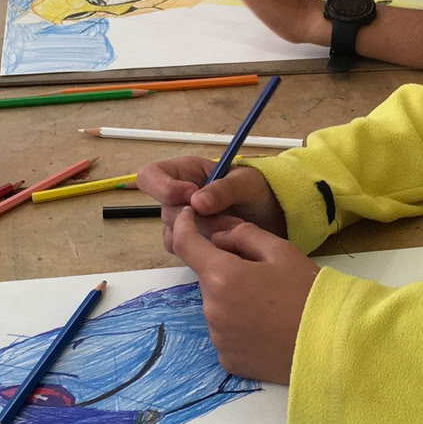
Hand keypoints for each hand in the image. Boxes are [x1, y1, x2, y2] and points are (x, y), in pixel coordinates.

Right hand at [136, 156, 286, 252]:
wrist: (272, 215)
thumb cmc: (257, 190)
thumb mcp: (246, 183)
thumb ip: (223, 189)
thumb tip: (196, 202)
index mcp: (184, 172)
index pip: (150, 176)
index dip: (163, 188)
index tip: (191, 197)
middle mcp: (177, 197)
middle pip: (166, 212)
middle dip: (197, 220)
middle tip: (229, 221)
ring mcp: (183, 221)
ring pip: (174, 235)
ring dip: (205, 237)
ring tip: (233, 232)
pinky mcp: (192, 242)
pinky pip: (185, 251)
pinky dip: (206, 251)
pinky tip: (226, 244)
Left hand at [172, 207, 317, 383]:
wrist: (332, 344)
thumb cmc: (308, 293)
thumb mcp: (280, 250)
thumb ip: (242, 235)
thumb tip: (218, 238)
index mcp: (222, 276)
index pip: (186, 244)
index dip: (184, 225)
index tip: (187, 216)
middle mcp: (212, 309)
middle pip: (208, 279)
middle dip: (225, 271)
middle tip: (261, 275)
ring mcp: (218, 338)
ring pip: (217, 307)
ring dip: (232, 300)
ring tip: (269, 305)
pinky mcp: (227, 360)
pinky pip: (225, 333)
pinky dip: (238, 326)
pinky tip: (266, 327)